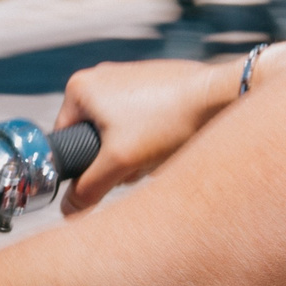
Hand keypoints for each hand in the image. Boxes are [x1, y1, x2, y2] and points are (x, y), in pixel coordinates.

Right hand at [56, 56, 237, 213]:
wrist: (220, 97)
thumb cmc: (169, 121)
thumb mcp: (120, 162)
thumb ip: (88, 188)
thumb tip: (67, 210)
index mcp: (80, 87)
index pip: (65, 140)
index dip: (86, 164)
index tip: (112, 168)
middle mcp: (100, 76)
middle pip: (94, 138)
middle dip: (116, 157)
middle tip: (139, 160)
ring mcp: (128, 76)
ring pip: (120, 132)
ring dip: (135, 150)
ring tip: (159, 148)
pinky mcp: (153, 82)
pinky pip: (141, 119)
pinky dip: (152, 135)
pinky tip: (170, 139)